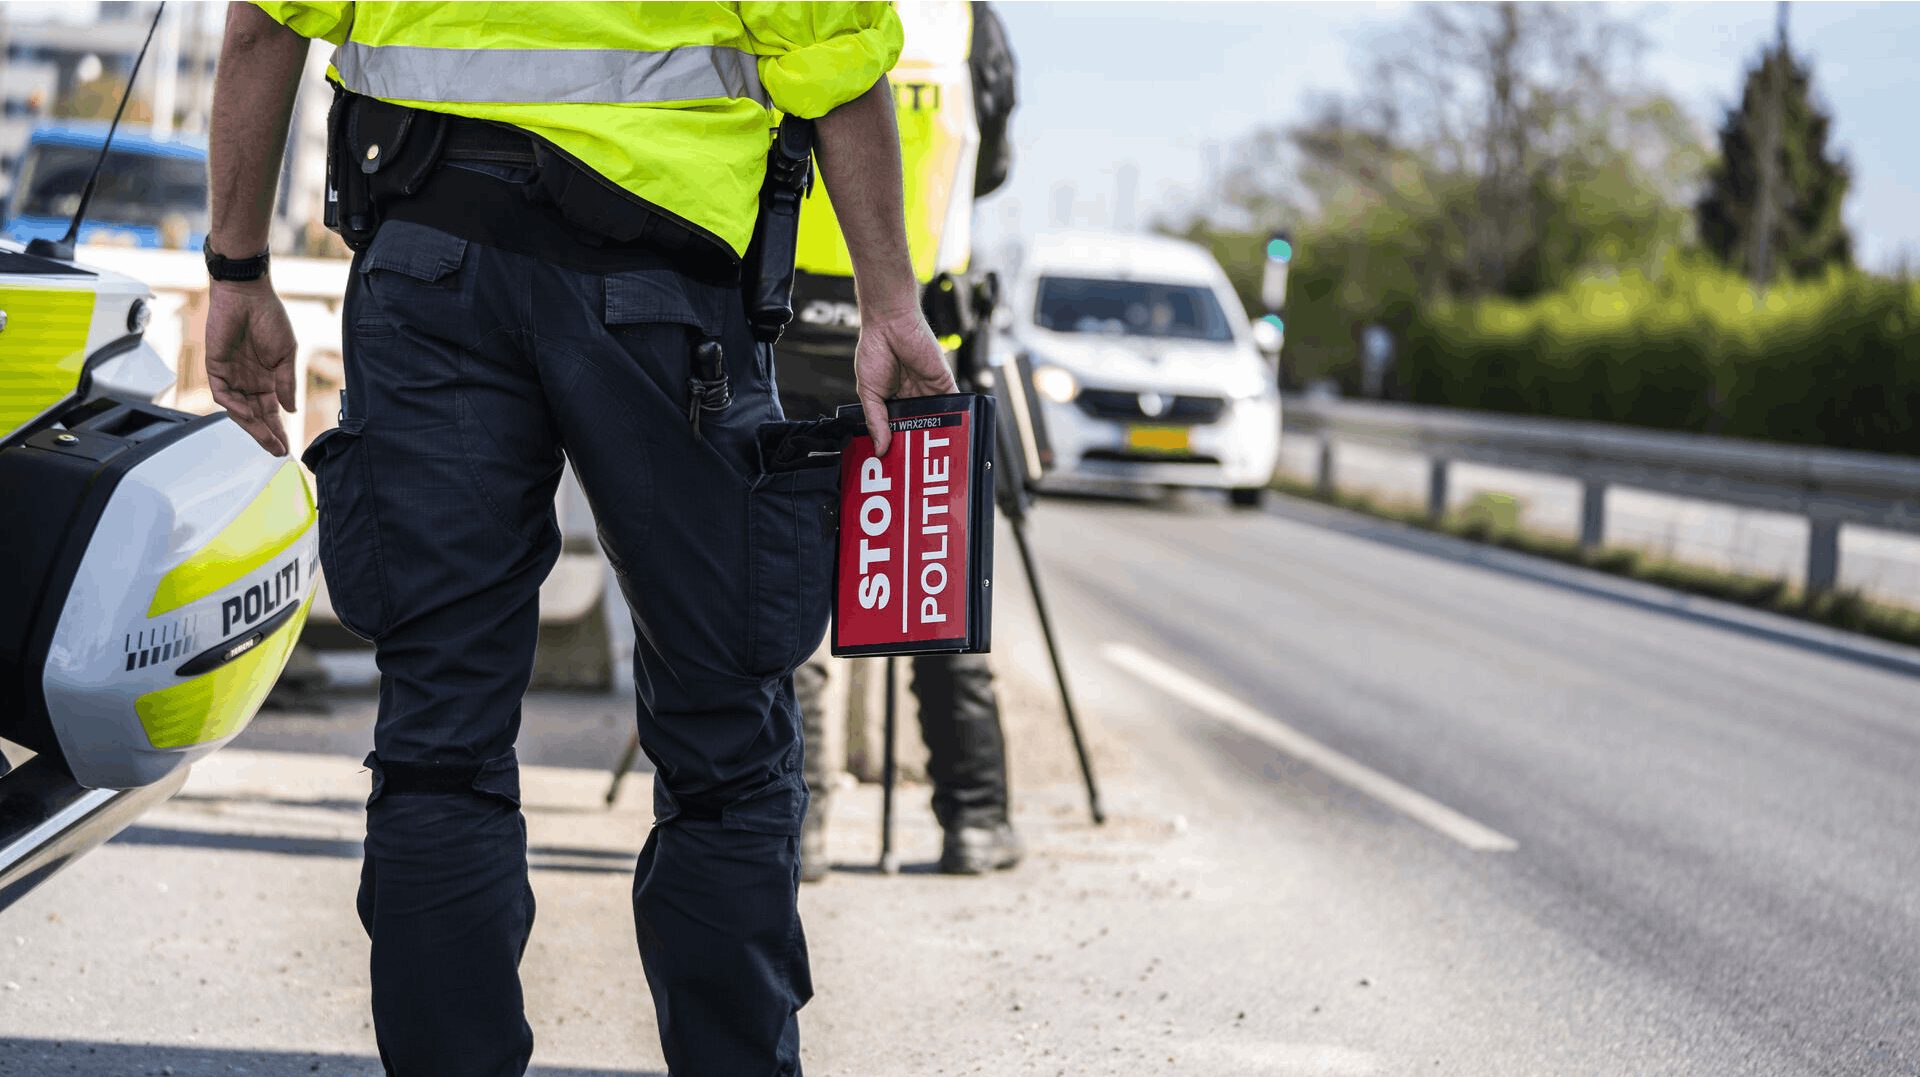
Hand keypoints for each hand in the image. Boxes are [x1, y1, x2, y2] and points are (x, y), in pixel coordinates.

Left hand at [205, 278, 298, 456]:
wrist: (247, 295)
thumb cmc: (269, 317)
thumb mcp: (285, 354)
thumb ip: (286, 383)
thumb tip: (290, 409)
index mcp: (266, 379)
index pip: (271, 411)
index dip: (278, 429)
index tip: (286, 446)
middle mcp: (247, 380)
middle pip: (255, 415)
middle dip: (266, 434)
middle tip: (277, 450)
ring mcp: (231, 375)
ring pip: (238, 409)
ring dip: (251, 425)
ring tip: (266, 439)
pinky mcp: (215, 367)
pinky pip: (222, 393)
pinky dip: (233, 405)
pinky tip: (248, 414)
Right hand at [852, 306, 956, 454]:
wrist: (890, 323)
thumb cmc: (874, 350)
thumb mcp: (869, 391)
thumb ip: (876, 420)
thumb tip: (880, 449)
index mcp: (893, 401)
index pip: (898, 429)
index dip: (897, 445)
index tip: (896, 466)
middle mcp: (913, 398)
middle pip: (919, 427)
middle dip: (918, 446)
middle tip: (917, 469)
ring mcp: (930, 391)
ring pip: (936, 420)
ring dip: (937, 436)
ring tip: (936, 459)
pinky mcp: (944, 382)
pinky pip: (954, 403)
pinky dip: (957, 418)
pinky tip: (957, 435)